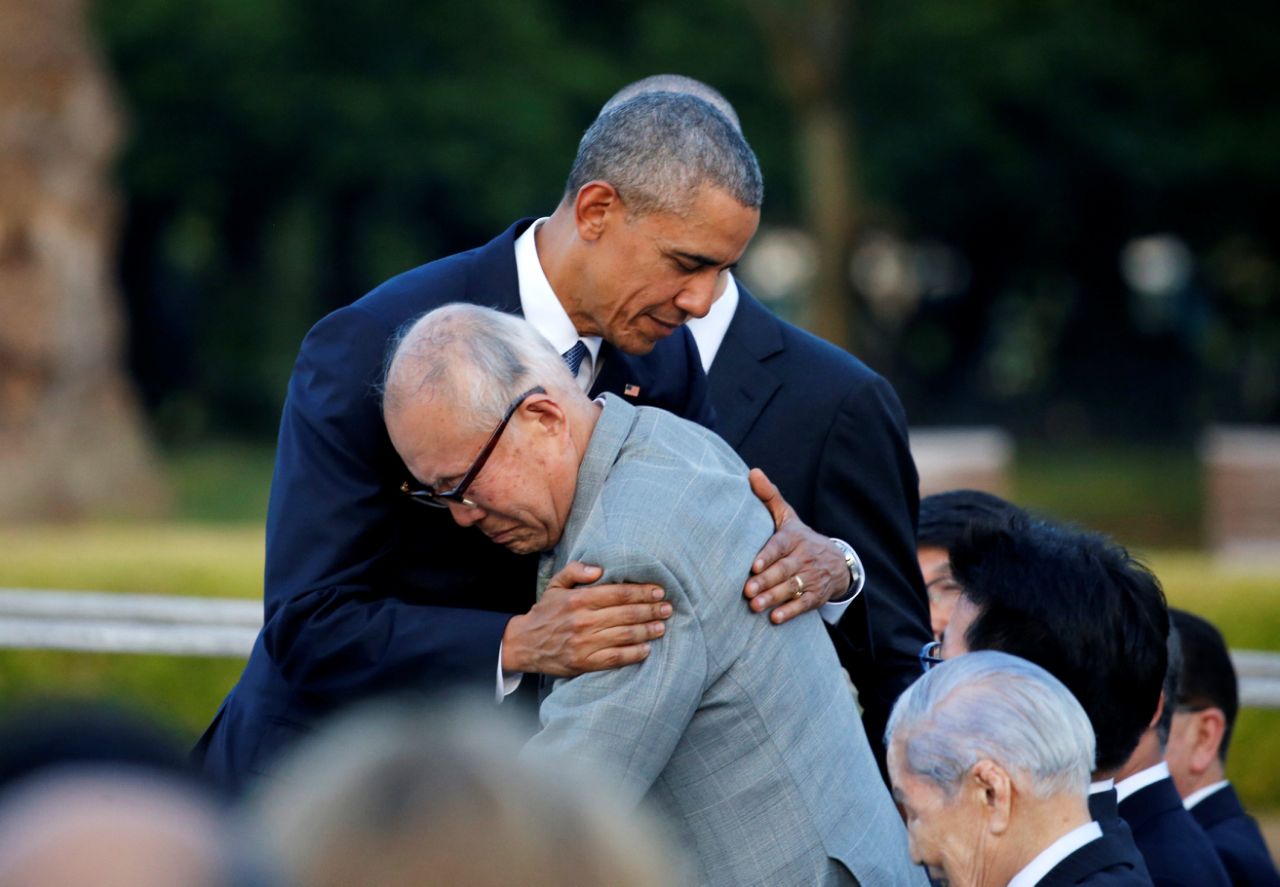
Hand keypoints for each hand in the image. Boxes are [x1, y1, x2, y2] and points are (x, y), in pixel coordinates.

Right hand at [502, 561, 671, 676]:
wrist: (523, 644)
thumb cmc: (545, 612)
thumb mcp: (556, 585)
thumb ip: (576, 570)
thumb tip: (600, 568)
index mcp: (579, 599)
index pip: (618, 593)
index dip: (642, 591)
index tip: (659, 591)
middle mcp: (583, 620)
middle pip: (626, 614)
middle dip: (651, 610)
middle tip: (667, 608)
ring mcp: (584, 643)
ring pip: (624, 635)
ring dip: (647, 631)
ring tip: (661, 626)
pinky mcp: (584, 662)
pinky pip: (615, 658)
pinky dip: (634, 654)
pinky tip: (646, 649)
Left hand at [743, 468, 848, 623]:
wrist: (837, 561)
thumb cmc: (799, 538)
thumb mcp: (788, 517)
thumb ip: (769, 496)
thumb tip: (752, 472)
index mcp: (794, 538)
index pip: (780, 546)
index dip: (768, 556)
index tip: (753, 566)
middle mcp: (804, 557)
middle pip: (784, 570)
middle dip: (766, 581)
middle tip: (747, 591)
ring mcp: (811, 577)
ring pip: (792, 588)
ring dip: (773, 598)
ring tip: (755, 606)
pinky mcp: (816, 595)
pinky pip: (804, 604)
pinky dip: (790, 612)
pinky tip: (775, 618)